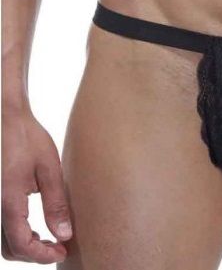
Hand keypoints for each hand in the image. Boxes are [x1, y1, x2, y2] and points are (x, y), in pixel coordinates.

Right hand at [1, 107, 72, 262]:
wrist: (7, 118)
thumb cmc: (28, 139)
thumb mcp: (49, 169)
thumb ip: (56, 203)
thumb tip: (64, 234)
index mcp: (9, 202)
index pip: (22, 245)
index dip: (43, 255)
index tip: (62, 251)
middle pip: (9, 248)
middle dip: (33, 254)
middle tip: (57, 248)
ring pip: (2, 241)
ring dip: (23, 245)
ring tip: (47, 239)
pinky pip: (1, 226)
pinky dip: (15, 234)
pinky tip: (32, 227)